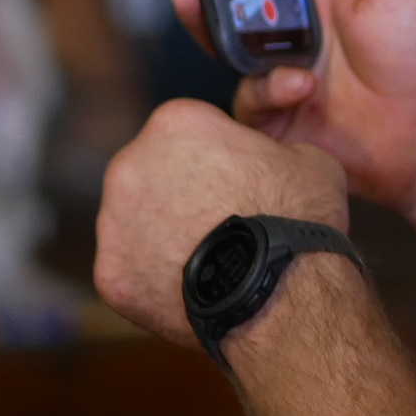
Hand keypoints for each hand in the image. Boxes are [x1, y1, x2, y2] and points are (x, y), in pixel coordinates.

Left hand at [95, 96, 347, 347]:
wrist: (279, 293)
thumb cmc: (296, 217)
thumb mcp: (306, 155)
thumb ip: (270, 148)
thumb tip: (268, 160)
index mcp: (175, 122)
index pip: (189, 130)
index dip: (217, 155)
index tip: (238, 180)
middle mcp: (130, 164)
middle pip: (152, 172)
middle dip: (180, 191)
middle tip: (221, 220)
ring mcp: (113, 223)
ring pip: (135, 222)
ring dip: (162, 234)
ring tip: (208, 258)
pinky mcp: (109, 275)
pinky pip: (130, 270)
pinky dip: (155, 279)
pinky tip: (192, 288)